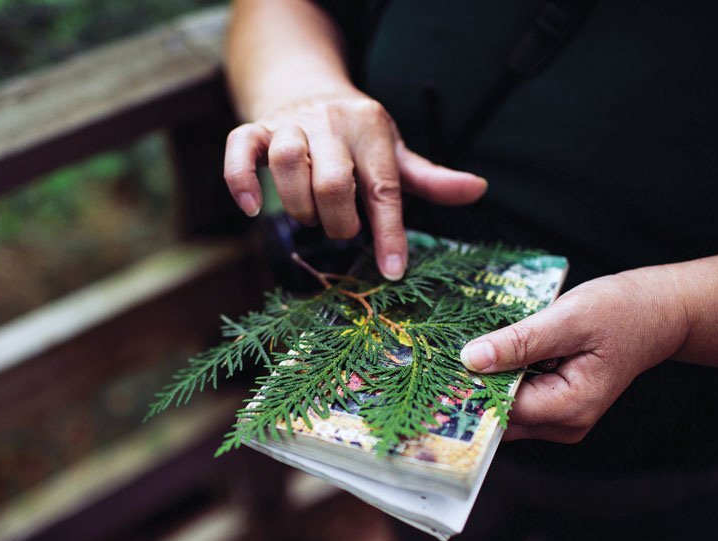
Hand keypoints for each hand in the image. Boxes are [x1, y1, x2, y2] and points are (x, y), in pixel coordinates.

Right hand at [223, 92, 487, 279]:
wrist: (308, 90)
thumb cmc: (357, 137)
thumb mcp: (395, 153)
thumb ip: (430, 178)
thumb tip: (478, 190)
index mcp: (371, 128)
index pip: (384, 187)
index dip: (390, 233)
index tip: (393, 272)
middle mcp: (331, 121)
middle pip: (333, 180)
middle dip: (339, 221)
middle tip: (343, 231)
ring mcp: (289, 123)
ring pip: (288, 162)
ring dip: (300, 206)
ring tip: (311, 219)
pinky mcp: (256, 129)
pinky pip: (239, 148)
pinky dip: (241, 180)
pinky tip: (252, 208)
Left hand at [460, 269, 687, 442]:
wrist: (660, 312)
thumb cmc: (622, 310)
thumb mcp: (569, 318)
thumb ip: (520, 342)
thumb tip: (471, 359)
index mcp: (570, 407)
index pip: (502, 408)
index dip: (469, 387)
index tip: (438, 365)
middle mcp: (565, 424)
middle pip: (500, 416)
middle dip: (472, 389)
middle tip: (438, 357)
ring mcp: (562, 420)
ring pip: (506, 410)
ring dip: (485, 384)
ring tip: (460, 351)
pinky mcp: (558, 407)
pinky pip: (518, 400)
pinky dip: (502, 380)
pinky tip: (489, 355)